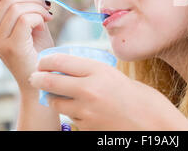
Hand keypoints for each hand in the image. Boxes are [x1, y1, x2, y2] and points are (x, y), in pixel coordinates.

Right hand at [0, 0, 54, 90]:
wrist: (41, 77)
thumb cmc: (38, 49)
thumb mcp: (32, 19)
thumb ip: (27, 1)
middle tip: (46, 7)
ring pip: (17, 6)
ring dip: (38, 6)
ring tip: (48, 16)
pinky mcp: (11, 47)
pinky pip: (25, 19)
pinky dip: (39, 16)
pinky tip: (46, 22)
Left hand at [28, 53, 187, 130]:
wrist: (151, 122)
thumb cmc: (136, 95)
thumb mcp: (113, 75)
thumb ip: (92, 71)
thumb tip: (68, 68)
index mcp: (98, 70)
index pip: (61, 61)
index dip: (46, 61)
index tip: (42, 62)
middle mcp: (89, 89)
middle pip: (51, 82)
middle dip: (39, 79)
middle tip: (36, 77)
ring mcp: (86, 111)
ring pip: (57, 103)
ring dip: (54, 98)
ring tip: (58, 95)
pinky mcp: (86, 127)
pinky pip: (70, 118)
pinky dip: (71, 113)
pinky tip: (79, 110)